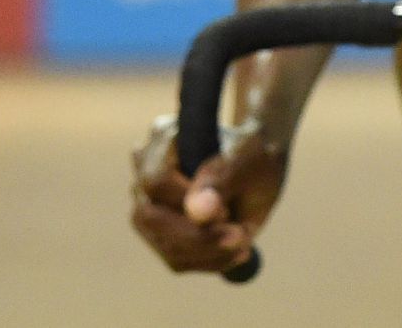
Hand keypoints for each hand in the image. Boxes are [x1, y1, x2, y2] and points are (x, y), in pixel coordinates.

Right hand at [129, 112, 288, 274]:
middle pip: (148, 218)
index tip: (227, 211)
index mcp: (163, 139)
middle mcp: (145, 171)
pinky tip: (236, 250)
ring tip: (243, 240)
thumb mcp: (247, 162)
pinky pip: (176, 260)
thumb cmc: (252, 155)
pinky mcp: (162, 232)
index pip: (155, 182)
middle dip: (196, 238)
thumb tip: (197, 211)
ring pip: (163, 244)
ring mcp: (149, 203)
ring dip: (208, 253)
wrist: (256, 169)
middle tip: (239, 238)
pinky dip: (210, 261)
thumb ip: (220, 181)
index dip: (187, 204)